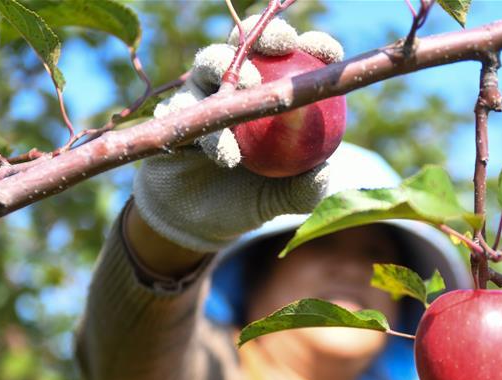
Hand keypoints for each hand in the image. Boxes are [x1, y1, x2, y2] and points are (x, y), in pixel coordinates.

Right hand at [131, 17, 343, 252]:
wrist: (194, 222)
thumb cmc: (245, 203)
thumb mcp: (280, 200)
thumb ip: (304, 190)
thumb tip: (324, 171)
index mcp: (270, 96)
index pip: (296, 60)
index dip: (313, 48)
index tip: (328, 54)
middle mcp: (235, 88)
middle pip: (251, 45)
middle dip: (269, 36)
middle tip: (282, 46)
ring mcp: (202, 95)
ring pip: (210, 64)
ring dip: (228, 69)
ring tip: (248, 86)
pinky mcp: (173, 112)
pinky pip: (183, 107)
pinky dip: (204, 124)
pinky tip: (224, 150)